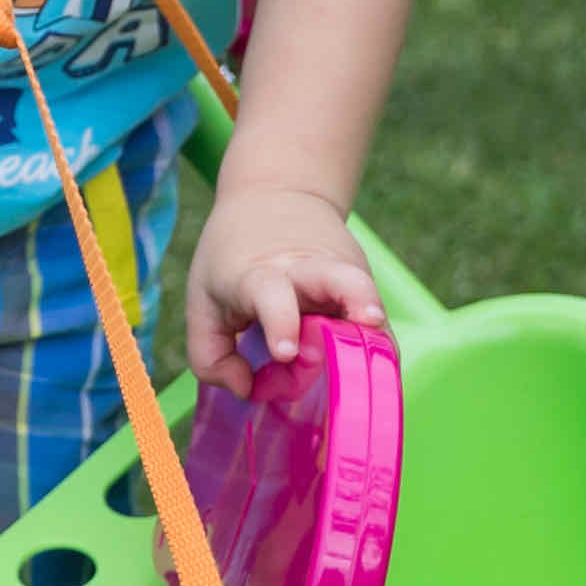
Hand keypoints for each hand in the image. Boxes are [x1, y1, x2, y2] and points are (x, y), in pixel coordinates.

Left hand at [182, 174, 381, 396]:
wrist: (276, 195)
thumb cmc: (232, 260)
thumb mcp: (203, 301)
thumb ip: (210, 357)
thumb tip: (248, 389)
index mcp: (260, 274)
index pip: (272, 293)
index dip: (281, 322)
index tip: (286, 352)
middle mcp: (308, 270)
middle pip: (340, 278)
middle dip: (356, 298)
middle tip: (368, 322)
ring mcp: (343, 274)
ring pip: (369, 300)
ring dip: (376, 330)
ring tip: (381, 353)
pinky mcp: (364, 283)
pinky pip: (376, 323)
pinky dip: (375, 347)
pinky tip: (371, 366)